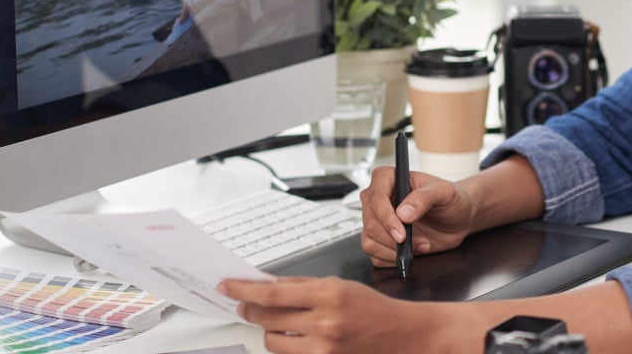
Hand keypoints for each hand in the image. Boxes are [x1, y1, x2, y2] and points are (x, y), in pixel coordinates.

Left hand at [220, 277, 444, 352]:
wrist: (403, 336)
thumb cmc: (374, 309)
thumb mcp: (341, 285)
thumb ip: (304, 285)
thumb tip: (269, 284)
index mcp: (329, 295)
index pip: (273, 293)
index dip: (244, 290)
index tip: (227, 286)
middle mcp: (325, 323)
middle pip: (267, 317)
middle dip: (250, 309)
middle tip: (244, 303)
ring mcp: (324, 348)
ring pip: (273, 340)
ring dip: (269, 329)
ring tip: (277, 322)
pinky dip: (286, 345)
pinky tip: (293, 335)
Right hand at [359, 166, 475, 267]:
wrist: (458, 219)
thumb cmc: (450, 199)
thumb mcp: (443, 192)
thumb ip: (423, 197)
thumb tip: (403, 213)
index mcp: (388, 178)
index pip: (375, 198)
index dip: (386, 218)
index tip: (401, 233)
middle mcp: (379, 199)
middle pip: (370, 223)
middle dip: (392, 238)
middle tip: (415, 242)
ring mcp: (378, 220)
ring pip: (369, 241)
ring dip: (395, 250)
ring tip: (419, 245)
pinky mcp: (381, 240)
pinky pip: (375, 256)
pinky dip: (393, 259)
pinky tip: (412, 251)